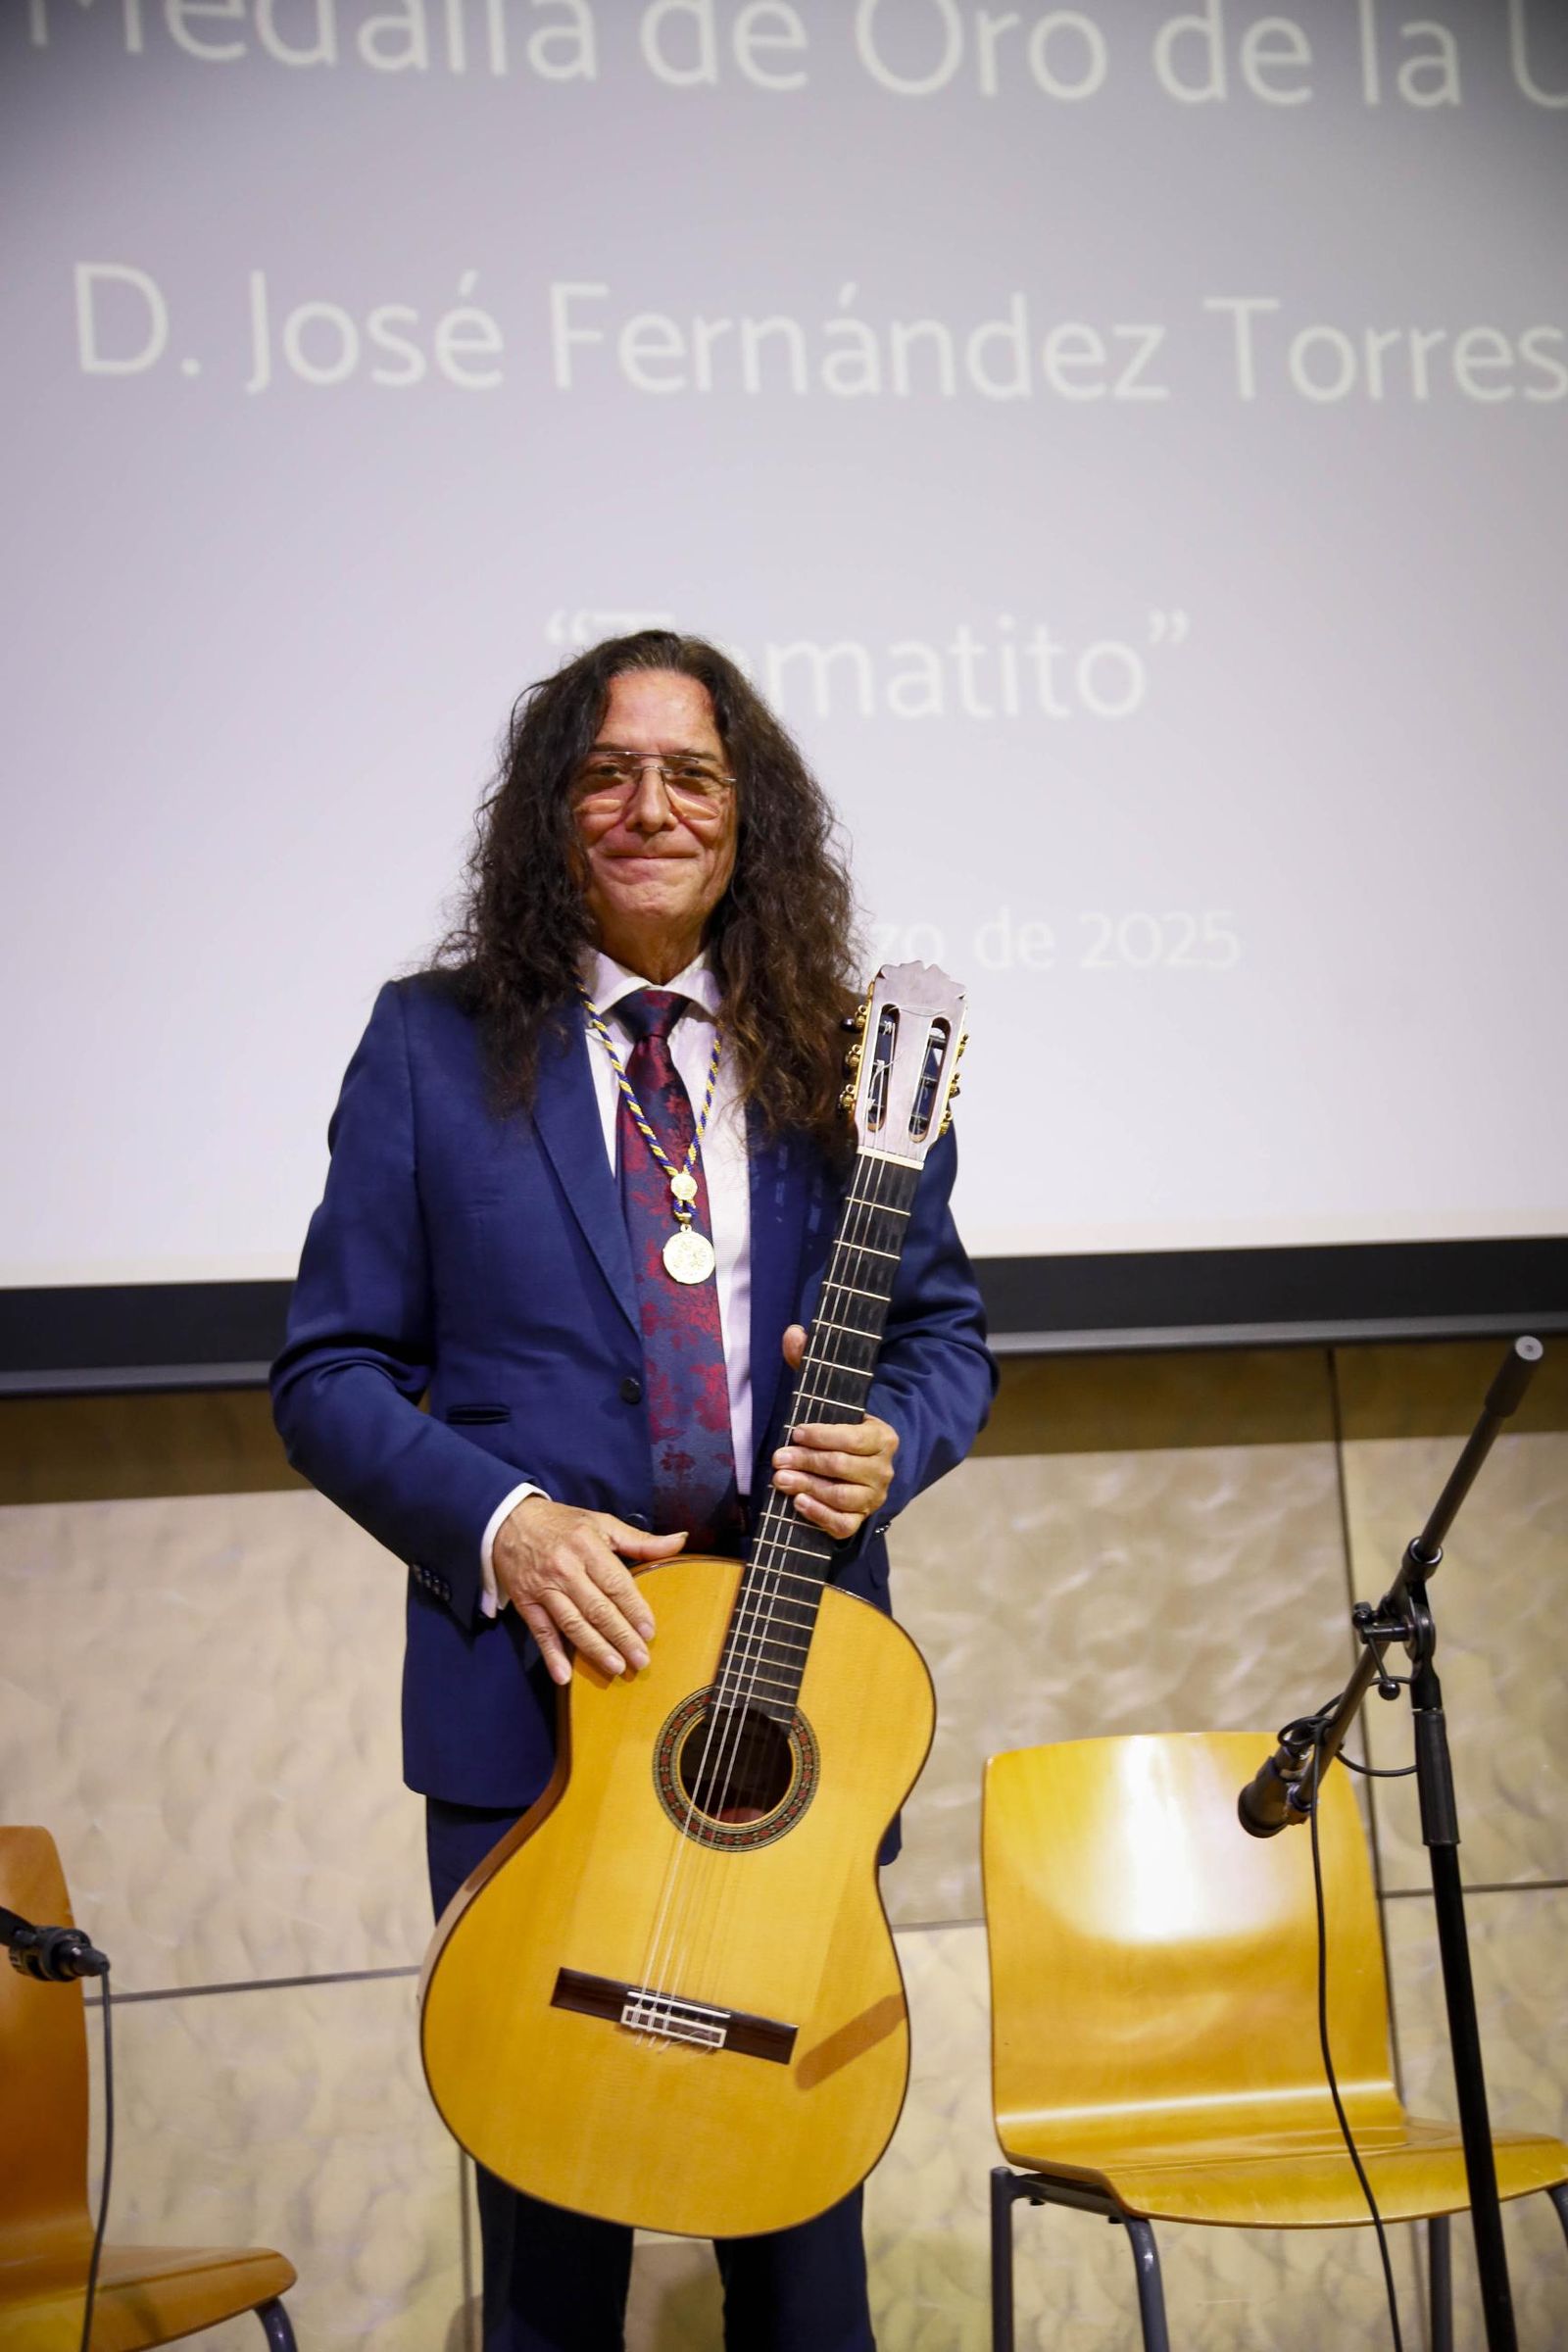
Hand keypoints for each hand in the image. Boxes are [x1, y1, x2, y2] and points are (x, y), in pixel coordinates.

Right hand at [492, 1499, 680, 1685]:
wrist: (509, 1521)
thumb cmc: (563, 1524)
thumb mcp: (602, 1523)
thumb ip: (640, 1540)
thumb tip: (679, 1541)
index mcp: (587, 1546)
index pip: (616, 1583)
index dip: (634, 1609)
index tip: (650, 1631)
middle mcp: (565, 1568)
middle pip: (597, 1608)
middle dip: (621, 1636)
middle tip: (641, 1660)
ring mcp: (543, 1587)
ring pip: (572, 1623)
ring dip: (594, 1648)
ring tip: (616, 1668)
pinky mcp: (525, 1602)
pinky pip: (541, 1632)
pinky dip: (551, 1655)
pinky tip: (564, 1675)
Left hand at [770, 1324, 898, 1541]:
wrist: (861, 1468)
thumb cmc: (838, 1428)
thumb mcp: (826, 1396)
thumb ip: (809, 1364)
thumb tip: (793, 1332)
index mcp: (882, 1436)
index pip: (854, 1437)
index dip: (824, 1435)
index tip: (796, 1432)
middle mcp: (883, 1468)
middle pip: (843, 1467)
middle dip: (806, 1462)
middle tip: (776, 1458)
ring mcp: (873, 1497)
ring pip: (842, 1496)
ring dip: (808, 1488)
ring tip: (780, 1480)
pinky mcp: (860, 1520)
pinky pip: (842, 1524)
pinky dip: (819, 1515)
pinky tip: (797, 1504)